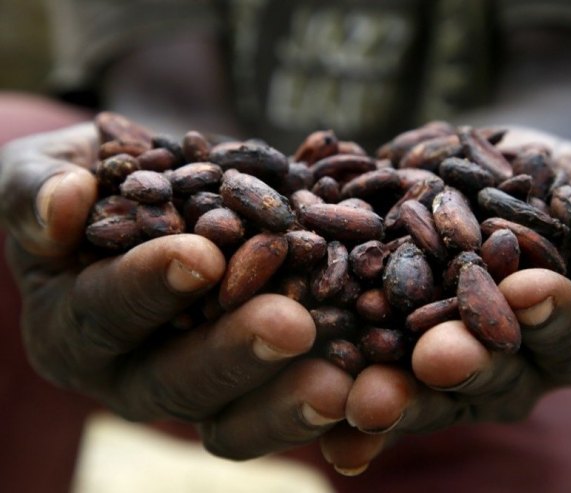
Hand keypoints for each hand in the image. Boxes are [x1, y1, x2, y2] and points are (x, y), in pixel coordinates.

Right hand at [0, 124, 352, 458]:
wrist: (150, 202)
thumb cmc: (89, 185)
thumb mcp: (47, 173)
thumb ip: (38, 190)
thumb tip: (59, 207)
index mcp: (73, 326)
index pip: (106, 313)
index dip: (148, 288)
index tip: (201, 256)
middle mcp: (128, 374)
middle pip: (175, 383)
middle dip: (233, 353)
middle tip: (291, 324)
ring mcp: (190, 392)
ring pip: (231, 419)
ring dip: (286, 401)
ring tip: (341, 383)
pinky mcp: (245, 395)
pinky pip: (278, 414)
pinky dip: (322, 411)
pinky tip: (365, 390)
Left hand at [318, 128, 570, 473]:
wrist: (472, 163)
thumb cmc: (542, 172)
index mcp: (564, 326)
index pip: (568, 328)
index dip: (552, 312)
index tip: (528, 289)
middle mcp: (508, 359)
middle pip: (493, 374)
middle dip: (467, 364)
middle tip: (439, 356)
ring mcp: (445, 359)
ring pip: (426, 392)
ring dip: (399, 398)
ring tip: (367, 400)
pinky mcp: (388, 348)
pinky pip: (370, 383)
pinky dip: (348, 403)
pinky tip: (326, 421)